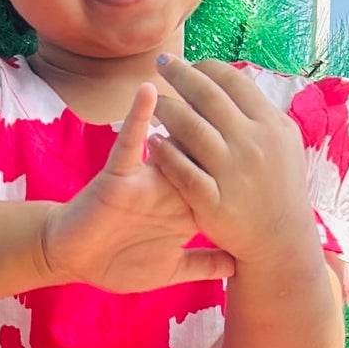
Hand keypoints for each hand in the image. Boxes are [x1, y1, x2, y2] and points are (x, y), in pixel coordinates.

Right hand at [40, 84, 235, 292]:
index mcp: (185, 206)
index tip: (273, 154)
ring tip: (198, 76)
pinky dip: (138, 119)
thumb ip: (202, 265)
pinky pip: (129, 144)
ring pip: (171, 140)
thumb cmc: (117, 263)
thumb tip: (236, 264)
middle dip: (222, 130)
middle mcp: (169, 186)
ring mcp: (144, 178)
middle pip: (203, 152)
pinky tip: (148, 93)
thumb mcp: (170, 271)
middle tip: (248, 106)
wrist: (75, 261)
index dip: (242, 165)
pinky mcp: (117, 176)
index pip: (220, 179)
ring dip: (183, 110)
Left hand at [148, 57, 315, 265]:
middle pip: (207, 96)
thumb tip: (234, 81)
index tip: (189, 64)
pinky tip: (151, 142)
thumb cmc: (280, 187)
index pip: (233, 81)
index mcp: (271, 125)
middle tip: (161, 63)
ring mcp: (233, 173)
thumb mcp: (284, 143)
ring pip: (190, 128)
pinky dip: (165, 153)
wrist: (282, 241)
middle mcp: (253, 144)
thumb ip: (260, 113)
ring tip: (152, 101)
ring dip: (166, 109)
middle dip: (180, 74)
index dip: (206, 67)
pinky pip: (182, 171)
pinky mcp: (214, 202)